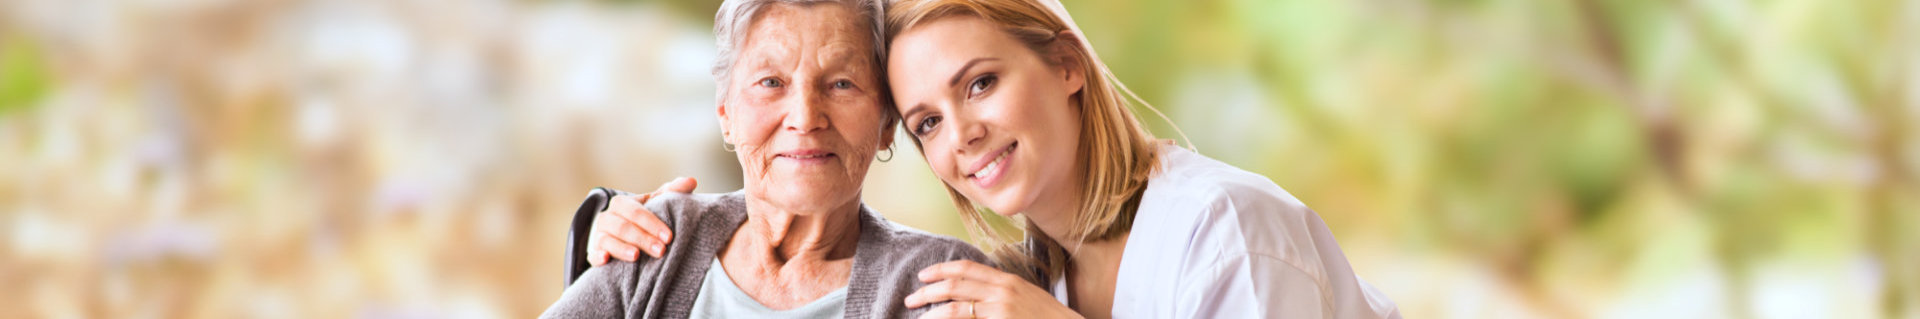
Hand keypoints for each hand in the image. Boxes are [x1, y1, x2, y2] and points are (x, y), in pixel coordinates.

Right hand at [585, 177, 696, 265]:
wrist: (620, 234)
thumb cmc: (641, 218)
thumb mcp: (655, 203)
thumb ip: (672, 192)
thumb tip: (692, 181)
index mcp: (621, 204)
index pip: (636, 211)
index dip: (652, 224)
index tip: (669, 236)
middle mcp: (607, 218)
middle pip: (623, 227)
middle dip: (643, 238)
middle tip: (661, 250)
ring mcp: (598, 236)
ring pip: (607, 240)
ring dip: (622, 248)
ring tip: (637, 256)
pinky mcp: (594, 253)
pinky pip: (592, 254)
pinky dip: (597, 256)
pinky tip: (606, 260)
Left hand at [906, 260, 1082, 318]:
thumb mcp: (1026, 298)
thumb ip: (1003, 292)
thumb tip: (978, 295)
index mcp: (1007, 280)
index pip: (967, 267)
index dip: (942, 269)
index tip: (925, 275)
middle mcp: (1002, 290)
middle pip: (956, 284)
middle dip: (929, 290)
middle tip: (912, 298)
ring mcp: (1001, 308)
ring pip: (956, 306)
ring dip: (932, 310)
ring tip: (918, 315)